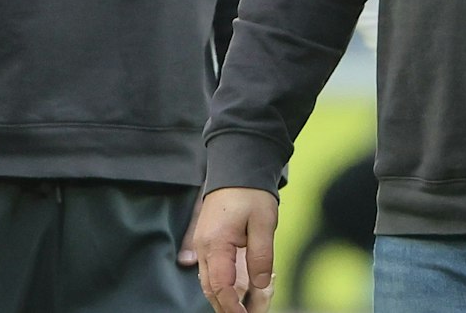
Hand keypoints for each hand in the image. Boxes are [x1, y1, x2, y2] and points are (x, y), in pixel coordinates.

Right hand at [195, 187, 275, 312]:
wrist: (236, 166)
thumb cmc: (250, 193)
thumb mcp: (264, 223)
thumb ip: (261, 256)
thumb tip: (260, 285)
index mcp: (216, 243)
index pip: (220, 286)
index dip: (232, 307)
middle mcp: (203, 247)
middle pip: (210, 288)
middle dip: (226, 308)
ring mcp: (202, 244)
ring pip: (208, 282)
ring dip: (223, 299)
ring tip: (241, 311)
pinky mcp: (206, 241)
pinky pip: (209, 271)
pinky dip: (220, 287)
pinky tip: (234, 295)